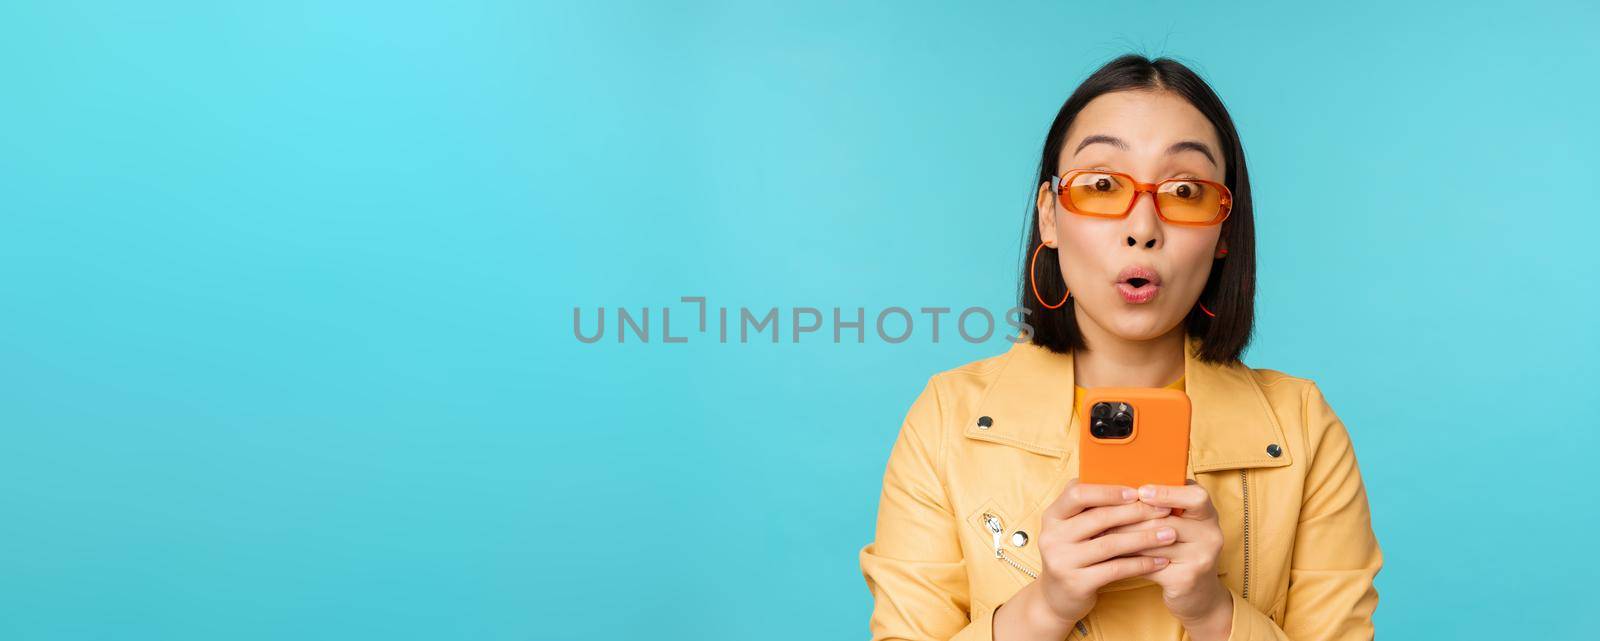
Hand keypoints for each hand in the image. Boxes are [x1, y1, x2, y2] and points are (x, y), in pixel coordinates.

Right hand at [1026, 479, 1176, 626]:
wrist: (1057, 598)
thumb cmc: (1074, 554)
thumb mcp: (1072, 529)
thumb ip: (1090, 508)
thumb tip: (1132, 485)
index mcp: (1052, 516)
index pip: (1077, 493)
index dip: (1108, 491)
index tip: (1137, 491)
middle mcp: (1052, 536)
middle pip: (1098, 518)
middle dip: (1136, 512)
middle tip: (1164, 510)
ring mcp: (1062, 561)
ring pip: (1110, 544)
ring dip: (1144, 538)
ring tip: (1170, 535)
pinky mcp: (1076, 583)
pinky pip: (1115, 569)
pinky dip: (1140, 564)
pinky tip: (1160, 561)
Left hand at [1102, 479, 1233, 639]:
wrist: (1199, 595)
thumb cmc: (1181, 549)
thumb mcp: (1181, 524)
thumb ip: (1162, 506)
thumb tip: (1123, 487)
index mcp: (1208, 514)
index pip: (1195, 497)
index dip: (1167, 493)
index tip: (1141, 491)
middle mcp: (1210, 535)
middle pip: (1165, 521)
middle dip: (1130, 517)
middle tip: (1101, 512)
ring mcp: (1200, 559)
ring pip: (1153, 543)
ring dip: (1123, 537)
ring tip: (1099, 532)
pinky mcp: (1185, 579)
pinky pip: (1149, 564)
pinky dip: (1127, 559)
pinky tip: (1110, 555)